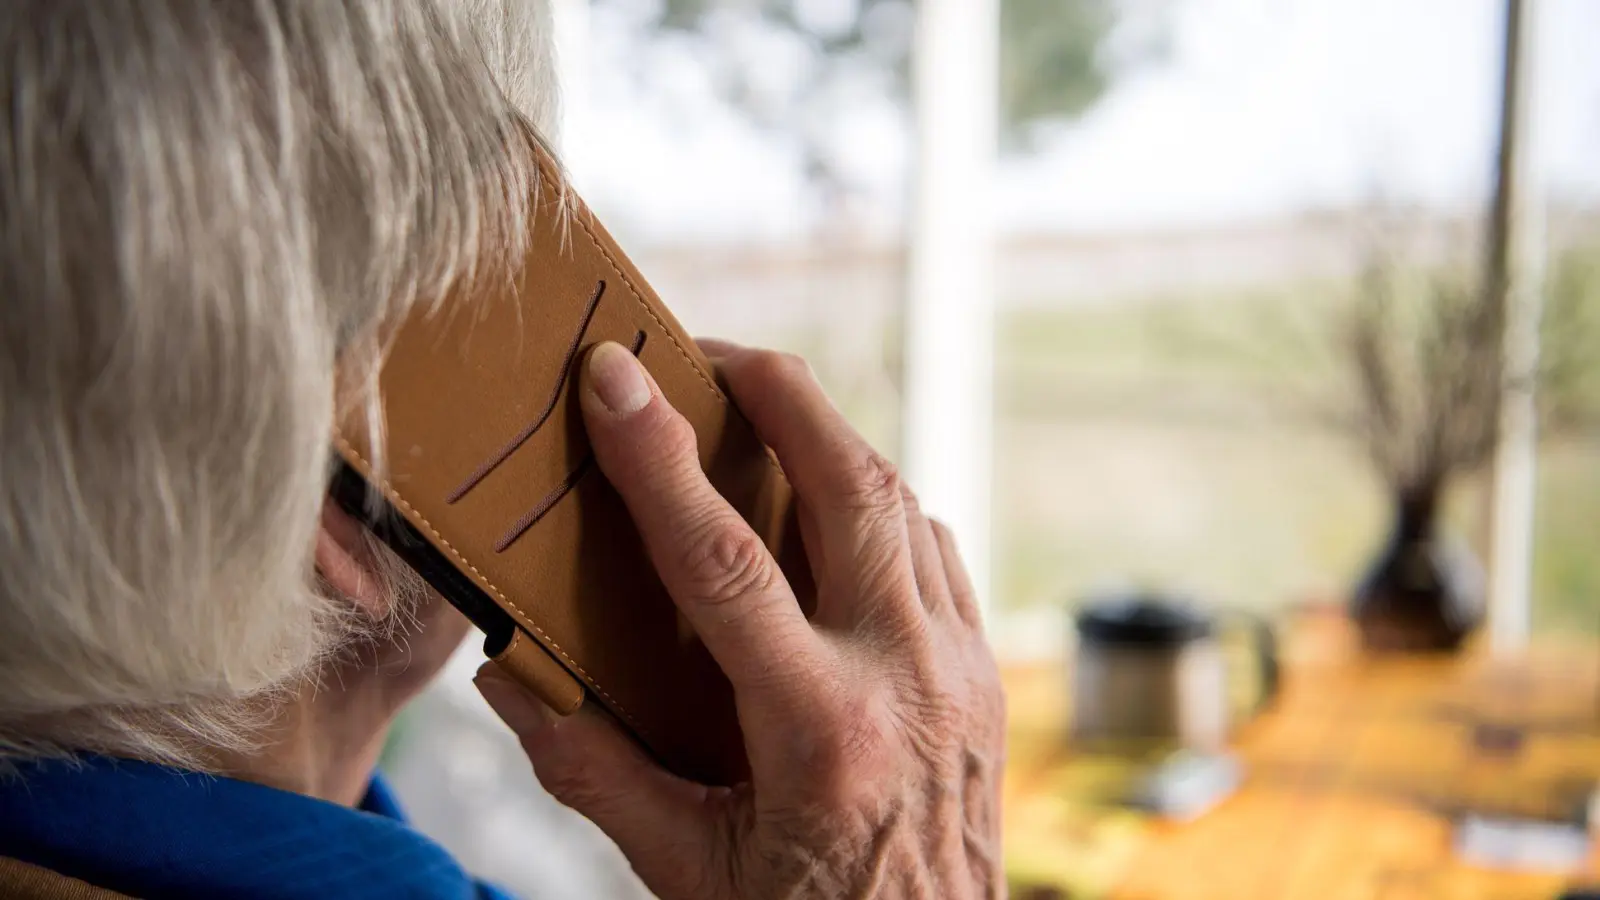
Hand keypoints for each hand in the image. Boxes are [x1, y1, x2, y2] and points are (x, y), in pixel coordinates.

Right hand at [474, 340, 1005, 898]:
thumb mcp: (685, 870)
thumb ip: (594, 771)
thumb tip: (511, 678)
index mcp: (821, 732)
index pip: (724, 560)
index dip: (657, 457)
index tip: (611, 375)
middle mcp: (907, 679)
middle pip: (852, 485)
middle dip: (780, 392)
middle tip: (708, 351)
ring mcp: (962, 670)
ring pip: (905, 503)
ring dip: (831, 440)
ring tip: (762, 411)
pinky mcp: (984, 674)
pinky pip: (935, 551)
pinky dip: (881, 504)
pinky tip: (832, 506)